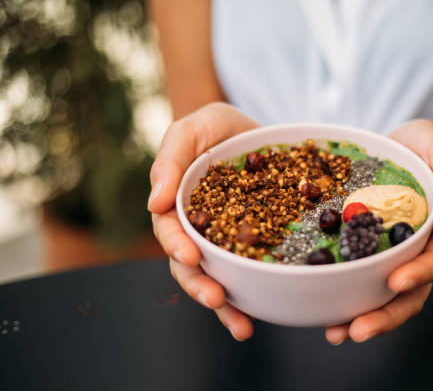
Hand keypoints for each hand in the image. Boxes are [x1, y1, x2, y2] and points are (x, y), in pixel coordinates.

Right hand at [148, 102, 258, 340]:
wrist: (255, 131)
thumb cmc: (215, 127)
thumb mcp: (192, 130)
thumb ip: (170, 159)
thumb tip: (153, 203)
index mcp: (177, 205)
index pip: (171, 231)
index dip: (177, 245)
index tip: (190, 256)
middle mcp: (197, 229)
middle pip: (190, 265)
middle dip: (200, 284)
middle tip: (216, 297)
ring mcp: (224, 240)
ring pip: (217, 277)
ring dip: (225, 305)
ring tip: (240, 325)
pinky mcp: (252, 245)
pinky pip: (248, 274)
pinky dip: (251, 298)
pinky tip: (258, 319)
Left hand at [325, 119, 432, 344]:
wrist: (408, 149)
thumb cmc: (430, 149)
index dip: (419, 273)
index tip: (396, 282)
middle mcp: (418, 251)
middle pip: (409, 292)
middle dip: (386, 315)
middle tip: (358, 330)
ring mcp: (392, 255)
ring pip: (383, 295)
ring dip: (362, 317)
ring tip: (336, 333)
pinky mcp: (368, 251)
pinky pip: (360, 277)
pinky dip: (345, 295)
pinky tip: (324, 309)